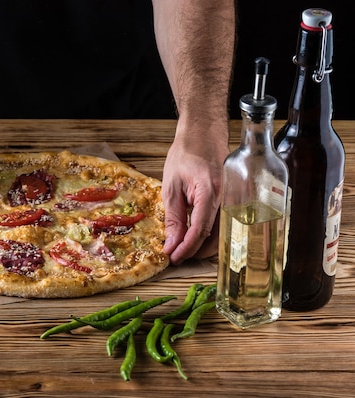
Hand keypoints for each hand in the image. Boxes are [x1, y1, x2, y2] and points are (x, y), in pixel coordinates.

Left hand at [161, 125, 228, 263]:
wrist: (204, 132)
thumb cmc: (186, 153)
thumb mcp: (171, 186)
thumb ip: (173, 217)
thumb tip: (171, 244)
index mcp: (210, 191)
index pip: (200, 230)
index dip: (186, 248)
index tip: (173, 258)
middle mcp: (229, 197)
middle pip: (216, 237)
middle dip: (195, 252)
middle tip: (176, 255)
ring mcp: (237, 199)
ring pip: (224, 234)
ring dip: (204, 247)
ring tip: (184, 248)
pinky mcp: (238, 200)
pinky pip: (227, 224)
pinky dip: (212, 235)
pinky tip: (198, 237)